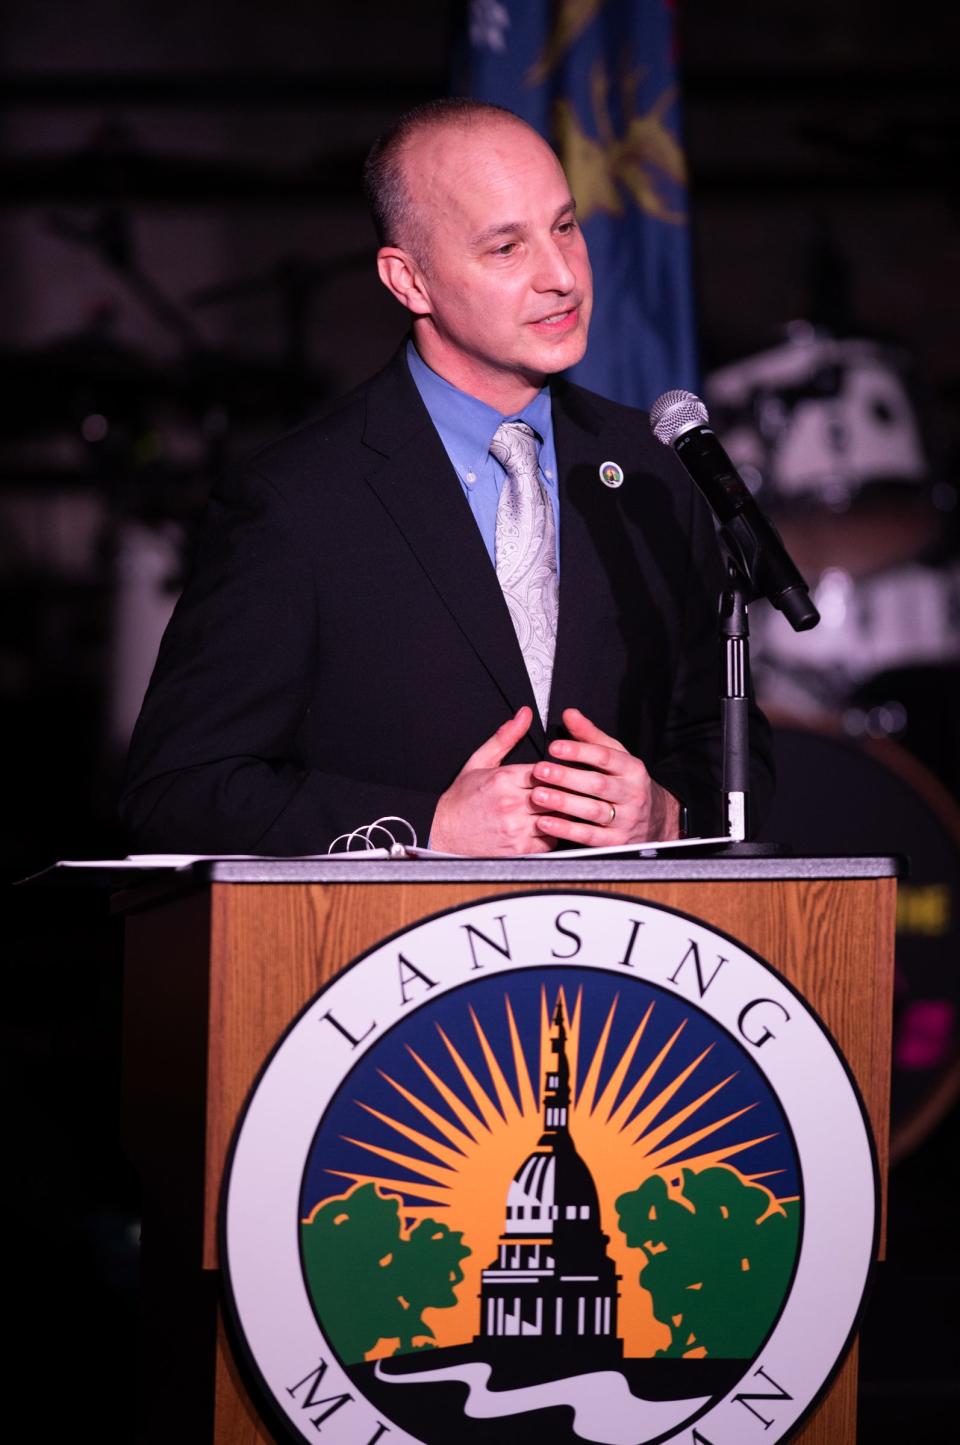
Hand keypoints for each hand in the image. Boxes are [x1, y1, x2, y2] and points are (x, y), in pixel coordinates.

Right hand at [430, 706, 554, 854]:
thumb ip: (505, 737)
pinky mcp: (519, 849)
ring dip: (562, 812)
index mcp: (503, 779)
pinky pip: (550, 841)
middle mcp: (511, 803)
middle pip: (556, 793)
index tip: (560, 771)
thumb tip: (524, 715)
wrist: (443, 834)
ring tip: (564, 807)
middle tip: (572, 788)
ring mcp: (516, 828)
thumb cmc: (461, 800)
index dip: (557, 770)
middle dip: (565, 790)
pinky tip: (549, 825)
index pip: (547, 769)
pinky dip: (554, 833)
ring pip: (557, 817)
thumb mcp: (480, 761)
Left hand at [530, 707, 679, 846]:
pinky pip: (589, 836)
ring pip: (593, 810)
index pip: (605, 756)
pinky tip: (546, 822)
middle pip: (598, 784)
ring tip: (538, 795)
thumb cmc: (628, 784)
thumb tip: (570, 715)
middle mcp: (631, 793)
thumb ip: (591, 736)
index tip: (555, 747)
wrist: (657, 821)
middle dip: (566, 777)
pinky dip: (566, 830)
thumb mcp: (617, 756)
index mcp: (632, 769)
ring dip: (563, 803)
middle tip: (540, 770)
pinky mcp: (616, 842)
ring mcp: (625, 819)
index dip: (579, 751)